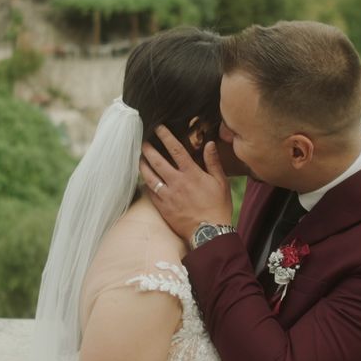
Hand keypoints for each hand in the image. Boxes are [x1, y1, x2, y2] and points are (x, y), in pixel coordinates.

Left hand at [139, 126, 230, 242]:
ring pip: (149, 176)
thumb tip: (209, 144)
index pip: (176, 150)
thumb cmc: (217, 207)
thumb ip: (213, 162)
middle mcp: (177, 182)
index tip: (158, 128)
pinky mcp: (163, 208)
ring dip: (143, 165)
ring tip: (140, 158)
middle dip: (148, 149)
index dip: (165, 136)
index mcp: (191, 174)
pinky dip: (146, 184)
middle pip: (157, 161)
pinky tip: (145, 179)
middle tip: (142, 141)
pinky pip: (150, 192)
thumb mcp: (221, 182)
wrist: (210, 233)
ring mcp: (168, 196)